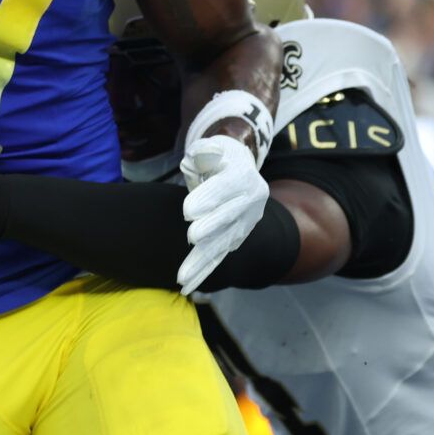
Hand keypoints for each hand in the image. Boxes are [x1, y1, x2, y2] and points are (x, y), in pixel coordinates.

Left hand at [177, 135, 268, 294]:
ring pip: (221, 244)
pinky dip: (203, 272)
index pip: (227, 187)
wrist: (238, 170)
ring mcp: (245, 223)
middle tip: (191, 237)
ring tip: (182, 277)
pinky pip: (218, 257)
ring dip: (202, 261)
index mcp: (245, 175)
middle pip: (228, 217)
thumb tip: (199, 158)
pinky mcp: (236, 239)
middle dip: (210, 228)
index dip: (209, 198)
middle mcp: (251, 201)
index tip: (187, 210)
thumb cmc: (217, 156)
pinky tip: (187, 287)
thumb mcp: (212, 146)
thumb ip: (205, 151)